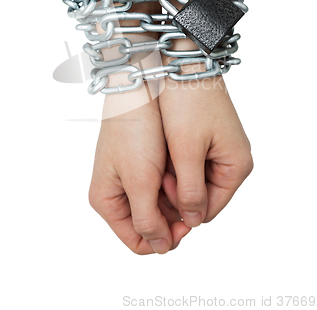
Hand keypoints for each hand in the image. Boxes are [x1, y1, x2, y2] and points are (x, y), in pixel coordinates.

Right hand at [88, 99, 190, 253]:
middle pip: (150, 223)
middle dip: (171, 212)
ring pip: (159, 204)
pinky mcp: (141, 163)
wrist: (138, 91)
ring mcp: (128, 177)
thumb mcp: (140, 180)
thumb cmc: (134, 132)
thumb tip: (161, 248)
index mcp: (106, 201)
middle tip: (184, 191)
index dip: (165, 239)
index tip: (188, 223)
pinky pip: (161, 183)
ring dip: (173, 195)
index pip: (138, 241)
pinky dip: (172, 179)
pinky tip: (177, 166)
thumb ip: (148, 219)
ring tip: (179, 173)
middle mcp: (115, 192)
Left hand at [159, 66, 252, 227]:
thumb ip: (190, 191)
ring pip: (194, 179)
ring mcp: (223, 148)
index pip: (209, 210)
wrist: (185, 63)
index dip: (182, 208)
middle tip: (158, 172)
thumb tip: (193, 222)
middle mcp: (235, 160)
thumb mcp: (186, 151)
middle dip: (178, 189)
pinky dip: (177, 161)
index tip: (160, 189)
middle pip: (202, 195)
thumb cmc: (188, 102)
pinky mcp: (211, 138)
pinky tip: (164, 150)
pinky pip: (193, 162)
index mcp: (238, 166)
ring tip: (160, 158)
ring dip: (176, 175)